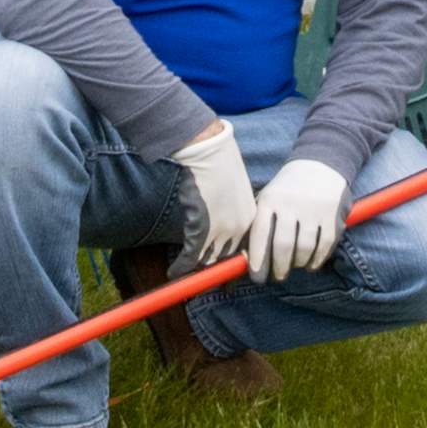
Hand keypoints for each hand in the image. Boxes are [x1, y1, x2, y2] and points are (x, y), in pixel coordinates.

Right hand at [167, 123, 258, 264]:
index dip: (229, 261)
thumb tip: (220, 221)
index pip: (243, 249)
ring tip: (186, 278)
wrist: (209, 149)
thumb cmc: (219, 162)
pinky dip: (181, 268)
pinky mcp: (203, 229)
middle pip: (226, 258)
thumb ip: (232, 208)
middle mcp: (240, 227)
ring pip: (208, 259)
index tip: (223, 273)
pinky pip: (192, 257)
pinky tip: (174, 272)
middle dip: (213, 269)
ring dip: (195, 269)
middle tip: (202, 278)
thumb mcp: (234, 188)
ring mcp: (223, 230)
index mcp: (252, 217)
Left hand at [250, 158, 348, 282]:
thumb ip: (260, 223)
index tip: (257, 277)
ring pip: (305, 249)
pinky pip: (324, 247)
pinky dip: (316, 261)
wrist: (321, 162)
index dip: (257, 259)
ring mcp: (314, 209)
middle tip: (278, 276)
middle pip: (283, 246)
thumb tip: (247, 259)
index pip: (260, 234)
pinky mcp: (333, 215)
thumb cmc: (286, 189)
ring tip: (294, 265)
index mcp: (271, 199)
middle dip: (279, 268)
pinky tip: (310, 264)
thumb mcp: (269, 197)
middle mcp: (292, 203)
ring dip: (298, 264)